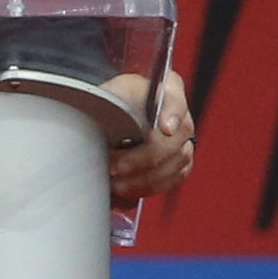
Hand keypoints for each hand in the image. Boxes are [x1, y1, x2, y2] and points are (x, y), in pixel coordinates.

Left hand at [106, 69, 194, 198]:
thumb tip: (93, 114)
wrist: (118, 111)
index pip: (175, 99)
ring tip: (116, 182)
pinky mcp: (181, 162)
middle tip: (115, 166)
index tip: (164, 128)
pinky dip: (150, 186)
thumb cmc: (114, 99)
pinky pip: (174, 178)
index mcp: (167, 90)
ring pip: (176, 163)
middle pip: (174, 140)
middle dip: (143, 158)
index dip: (172, 114)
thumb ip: (109, 99)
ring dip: (145, 177)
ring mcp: (184, 140)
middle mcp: (181, 116)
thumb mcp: (110, 91)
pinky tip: (128, 188)